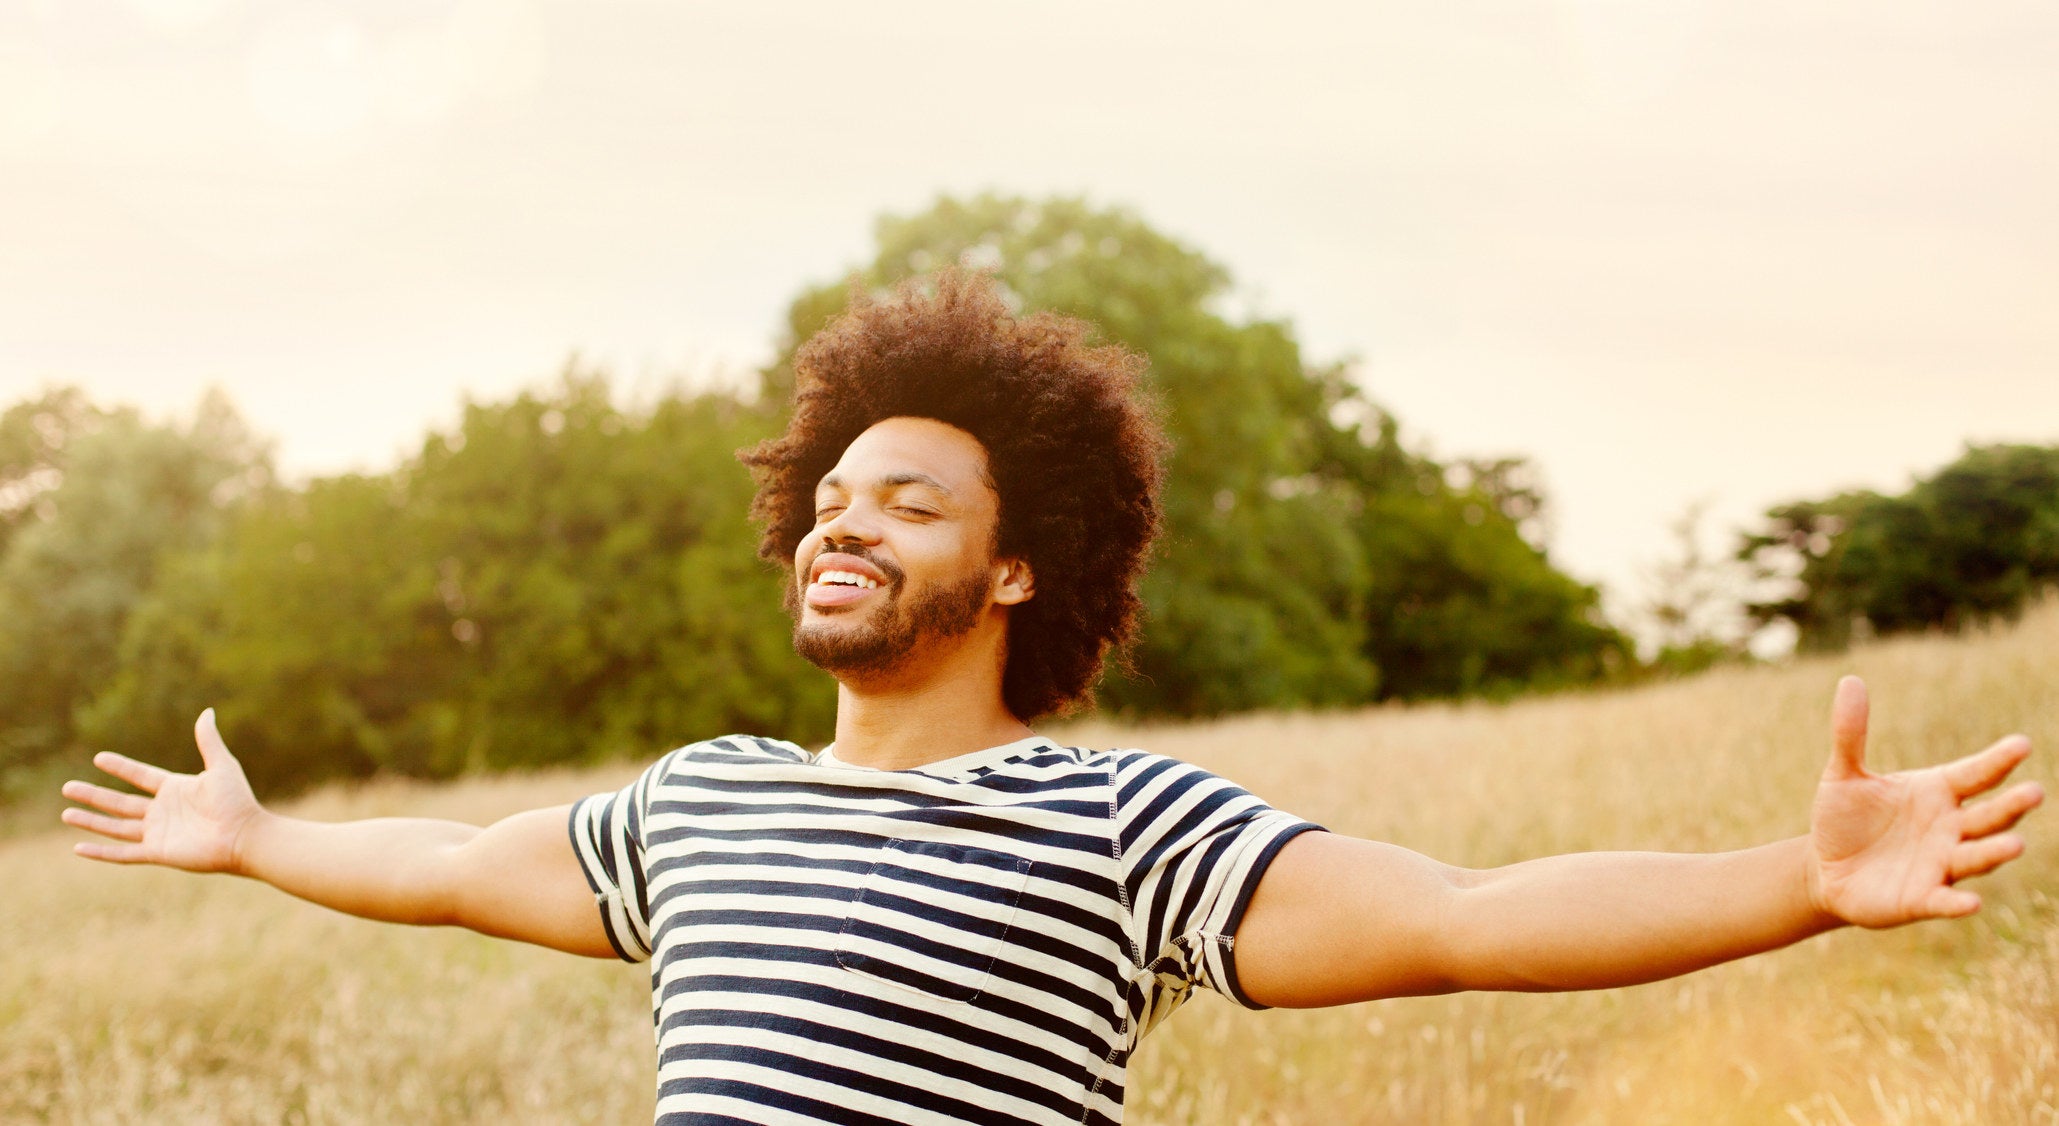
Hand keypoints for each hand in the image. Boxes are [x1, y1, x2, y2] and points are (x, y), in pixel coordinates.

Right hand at [61, 708, 262, 873]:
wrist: (245, 836)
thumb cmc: (238, 801)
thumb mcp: (221, 766)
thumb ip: (208, 740)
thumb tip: (207, 711)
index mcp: (176, 789)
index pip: (141, 776)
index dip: (121, 767)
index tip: (98, 757)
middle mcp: (163, 811)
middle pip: (120, 802)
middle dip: (94, 795)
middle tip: (67, 787)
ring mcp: (159, 833)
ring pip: (116, 826)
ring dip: (91, 820)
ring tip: (66, 813)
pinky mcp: (158, 852)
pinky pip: (123, 853)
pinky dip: (101, 852)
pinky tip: (78, 847)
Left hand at [1808, 676, 2042, 927]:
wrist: (1823, 867)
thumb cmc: (1843, 818)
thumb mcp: (1843, 774)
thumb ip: (1851, 733)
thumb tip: (1850, 681)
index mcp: (1937, 792)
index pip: (1975, 774)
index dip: (1998, 761)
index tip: (2022, 744)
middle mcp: (1949, 828)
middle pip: (1988, 816)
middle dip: (2011, 807)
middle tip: (2034, 792)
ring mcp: (1940, 864)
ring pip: (1975, 857)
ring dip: (1994, 851)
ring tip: (2016, 844)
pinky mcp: (1921, 899)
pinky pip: (1944, 901)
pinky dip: (1957, 902)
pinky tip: (1971, 903)